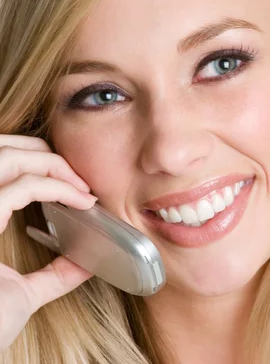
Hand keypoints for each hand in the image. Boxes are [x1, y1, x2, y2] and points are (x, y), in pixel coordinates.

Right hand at [0, 134, 96, 351]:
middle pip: (1, 148)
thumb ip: (53, 275)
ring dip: (52, 164)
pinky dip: (56, 187)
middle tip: (79, 177)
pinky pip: (18, 187)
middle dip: (44, 153)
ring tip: (82, 186)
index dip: (36, 161)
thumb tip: (87, 262)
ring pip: (7, 156)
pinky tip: (81, 201)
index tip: (74, 184)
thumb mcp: (22, 294)